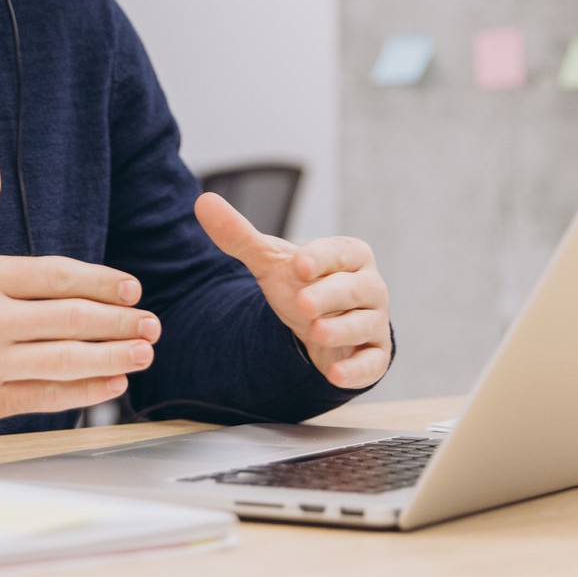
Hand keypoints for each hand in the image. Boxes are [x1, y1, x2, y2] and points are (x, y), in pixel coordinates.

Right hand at [0, 151, 161, 431]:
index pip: (56, 276)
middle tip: (151, 321)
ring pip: (65, 360)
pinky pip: (45, 396)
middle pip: (70, 318)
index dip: (101, 282)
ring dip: (112, 356)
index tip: (131, 286)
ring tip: (144, 351)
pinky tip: (111, 383)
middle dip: (118, 320)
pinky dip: (84, 392)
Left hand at [195, 192, 391, 389]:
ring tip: (317, 332)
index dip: (323, 258)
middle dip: (329, 296)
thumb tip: (204, 202)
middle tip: (303, 303)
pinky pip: (371, 363)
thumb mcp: (271, 261)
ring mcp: (373, 322)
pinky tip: (335, 374)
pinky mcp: (373, 355)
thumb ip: (240, 234)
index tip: (299, 264)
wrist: (320, 323)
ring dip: (341, 329)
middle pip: (354, 289)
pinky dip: (356, 370)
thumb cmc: (302, 284)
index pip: (342, 253)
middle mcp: (369, 287)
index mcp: (350, 256)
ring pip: (364, 324)